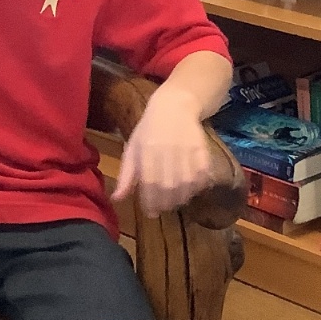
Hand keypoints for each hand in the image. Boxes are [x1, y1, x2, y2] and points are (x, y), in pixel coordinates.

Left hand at [112, 89, 216, 218]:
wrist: (174, 107)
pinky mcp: (202, 149)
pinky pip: (203, 174)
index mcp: (147, 150)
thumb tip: (116, 199)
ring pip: (187, 183)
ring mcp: (187, 149)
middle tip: (163, 209)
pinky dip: (198, 187)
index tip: (150, 212)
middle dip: (166, 203)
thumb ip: (126, 175)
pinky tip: (191, 190)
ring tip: (175, 201)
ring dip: (182, 198)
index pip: (150, 182)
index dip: (151, 201)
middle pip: (170, 186)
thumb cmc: (149, 130)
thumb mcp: (133, 148)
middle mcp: (168, 150)